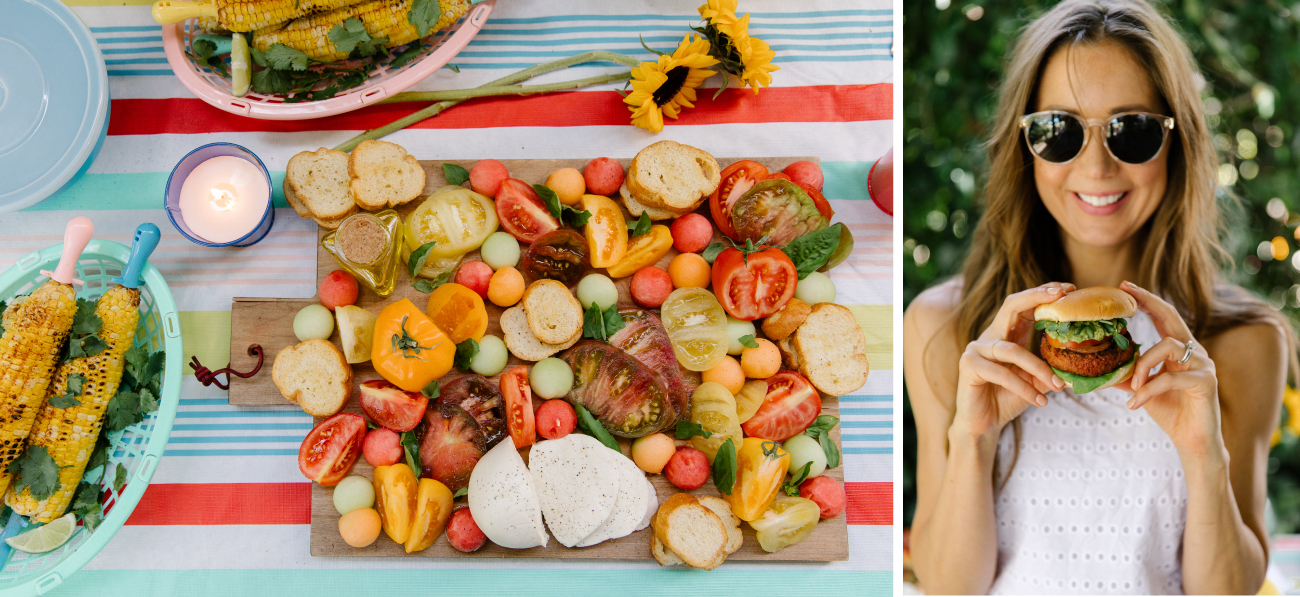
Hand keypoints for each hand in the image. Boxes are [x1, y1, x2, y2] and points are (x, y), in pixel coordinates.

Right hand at [951, 283, 1070, 438]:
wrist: (984, 424)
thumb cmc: (1008, 399)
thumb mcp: (1036, 381)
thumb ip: (1050, 368)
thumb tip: (1080, 363)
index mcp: (1006, 334)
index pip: (1023, 305)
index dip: (1043, 293)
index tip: (1068, 289)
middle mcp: (990, 336)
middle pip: (1011, 306)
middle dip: (1037, 298)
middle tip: (1062, 297)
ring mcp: (976, 349)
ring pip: (1013, 350)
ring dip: (1039, 369)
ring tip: (1058, 386)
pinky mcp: (969, 366)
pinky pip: (1001, 373)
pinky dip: (1024, 388)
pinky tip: (1039, 400)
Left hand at [1116, 281, 1222, 456]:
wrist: (1193, 441)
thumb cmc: (1169, 410)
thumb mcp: (1141, 388)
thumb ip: (1125, 374)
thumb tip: (1094, 367)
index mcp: (1179, 349)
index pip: (1162, 317)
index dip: (1146, 300)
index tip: (1125, 286)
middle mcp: (1194, 351)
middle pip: (1171, 317)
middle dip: (1148, 302)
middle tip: (1126, 292)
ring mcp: (1203, 364)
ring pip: (1167, 347)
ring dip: (1143, 365)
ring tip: (1133, 387)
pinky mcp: (1206, 382)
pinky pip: (1170, 377)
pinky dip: (1148, 390)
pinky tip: (1135, 404)